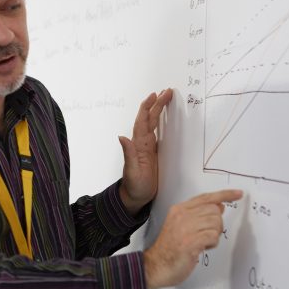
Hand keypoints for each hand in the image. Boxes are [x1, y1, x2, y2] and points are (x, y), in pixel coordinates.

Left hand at [118, 89, 172, 214]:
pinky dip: (161, 123)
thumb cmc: (134, 186)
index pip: (143, 122)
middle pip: (150, 119)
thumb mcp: (131, 171)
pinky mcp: (153, 153)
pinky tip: (165, 118)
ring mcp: (147, 147)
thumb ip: (128, 154)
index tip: (155, 95)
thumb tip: (121, 137)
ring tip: (165, 98)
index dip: (148, 107)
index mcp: (138, 145)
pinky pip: (158, 133)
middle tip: (167, 91)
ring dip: (159, 110)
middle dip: (157, 104)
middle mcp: (142, 143)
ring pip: (153, 124)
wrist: (135, 197)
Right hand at [143, 189, 243, 288]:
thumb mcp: (181, 225)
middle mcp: (182, 216)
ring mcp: (185, 228)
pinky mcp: (190, 242)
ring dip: (214, 235)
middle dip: (216, 224)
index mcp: (179, 210)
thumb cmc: (169, 248)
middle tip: (206, 235)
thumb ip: (198, 214)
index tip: (238, 193)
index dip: (224, 194)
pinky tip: (202, 248)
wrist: (156, 266)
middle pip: (214, 210)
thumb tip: (219, 206)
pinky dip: (212, 244)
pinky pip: (213, 236)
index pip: (206, 197)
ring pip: (216, 223)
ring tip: (202, 243)